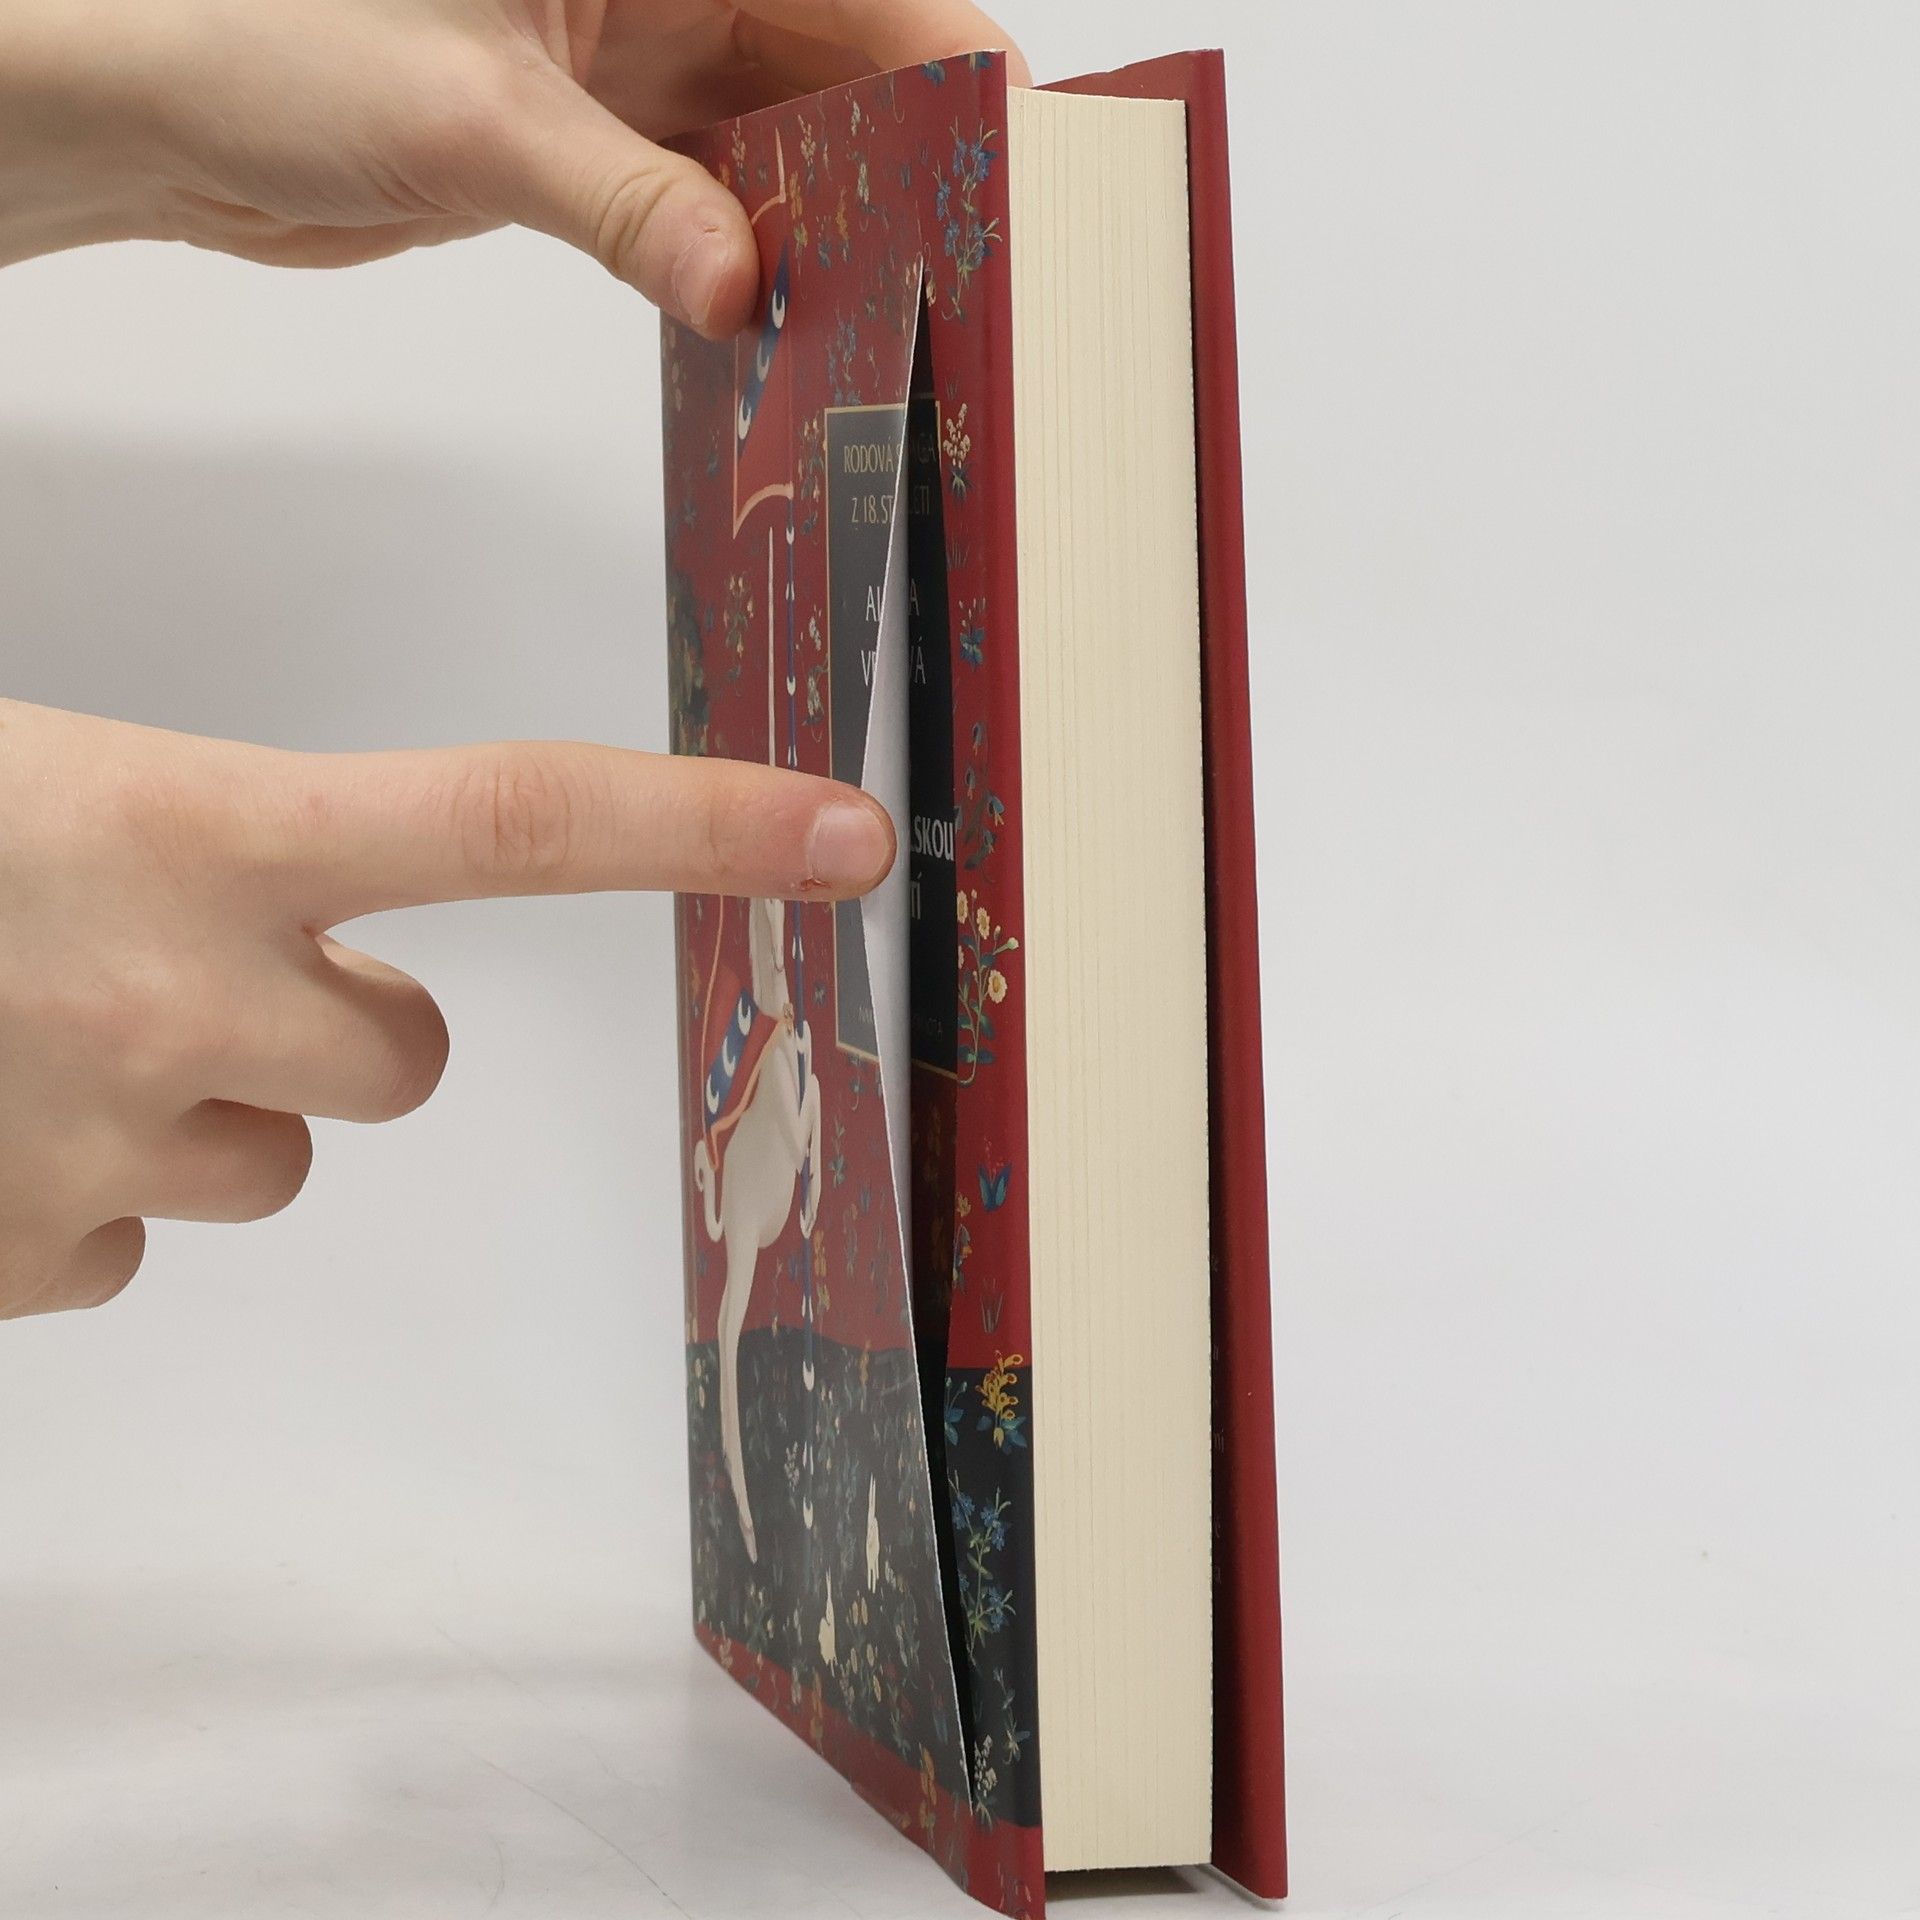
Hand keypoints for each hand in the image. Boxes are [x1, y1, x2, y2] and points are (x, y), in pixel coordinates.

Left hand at [0, 0, 1028, 332]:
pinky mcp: (606, 144)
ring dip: (832, 228)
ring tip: (895, 315)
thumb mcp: (472, 114)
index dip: (951, 63)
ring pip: (789, 142)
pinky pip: (719, 201)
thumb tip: (739, 288)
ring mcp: (640, 64)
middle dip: (906, 163)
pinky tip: (789, 324)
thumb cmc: (268, 36)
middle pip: (845, 65)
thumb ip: (623, 203)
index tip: (1018, 158)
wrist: (164, 109)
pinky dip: (752, 262)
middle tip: (973, 268)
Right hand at [0, 699, 894, 1318]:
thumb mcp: (52, 785)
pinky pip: (124, 1239)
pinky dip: (68, 1186)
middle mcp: (178, 998)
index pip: (517, 816)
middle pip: (398, 1055)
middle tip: (191, 966)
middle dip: (335, 1021)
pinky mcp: (20, 1256)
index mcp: (194, 827)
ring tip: (34, 1030)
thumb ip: (200, 847)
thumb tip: (324, 927)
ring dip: (193, 1103)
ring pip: (264, 1157)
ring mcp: (100, 1144)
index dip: (702, 824)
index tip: (848, 835)